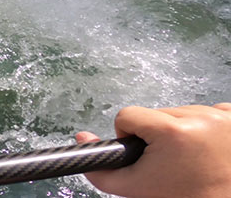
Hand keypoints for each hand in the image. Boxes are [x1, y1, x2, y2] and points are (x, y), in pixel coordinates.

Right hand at [76, 104, 230, 197]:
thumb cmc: (188, 197)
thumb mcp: (138, 188)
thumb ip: (101, 168)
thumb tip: (82, 138)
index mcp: (172, 132)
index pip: (129, 115)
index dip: (131, 137)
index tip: (146, 154)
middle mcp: (200, 119)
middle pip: (156, 114)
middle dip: (158, 136)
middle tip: (173, 162)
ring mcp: (221, 118)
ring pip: (181, 112)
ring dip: (182, 131)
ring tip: (192, 157)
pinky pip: (208, 112)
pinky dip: (205, 127)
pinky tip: (209, 148)